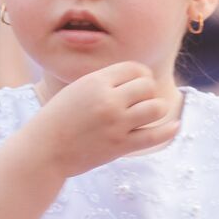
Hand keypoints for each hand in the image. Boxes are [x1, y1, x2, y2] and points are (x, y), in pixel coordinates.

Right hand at [21, 62, 178, 178]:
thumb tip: (138, 76)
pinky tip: (175, 126)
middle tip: (139, 101)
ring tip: (148, 113)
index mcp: (97, 82)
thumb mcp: (78, 89)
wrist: (43, 150)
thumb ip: (105, 82)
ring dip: (156, 109)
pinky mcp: (120, 146)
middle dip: (147, 92)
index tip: (138, 84)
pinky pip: (155, 136)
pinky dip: (169, 130)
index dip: (141, 75)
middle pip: (147, 86)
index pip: (135, 68)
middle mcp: (109, 100)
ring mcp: (116, 124)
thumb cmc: (58, 119)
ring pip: (156, 108)